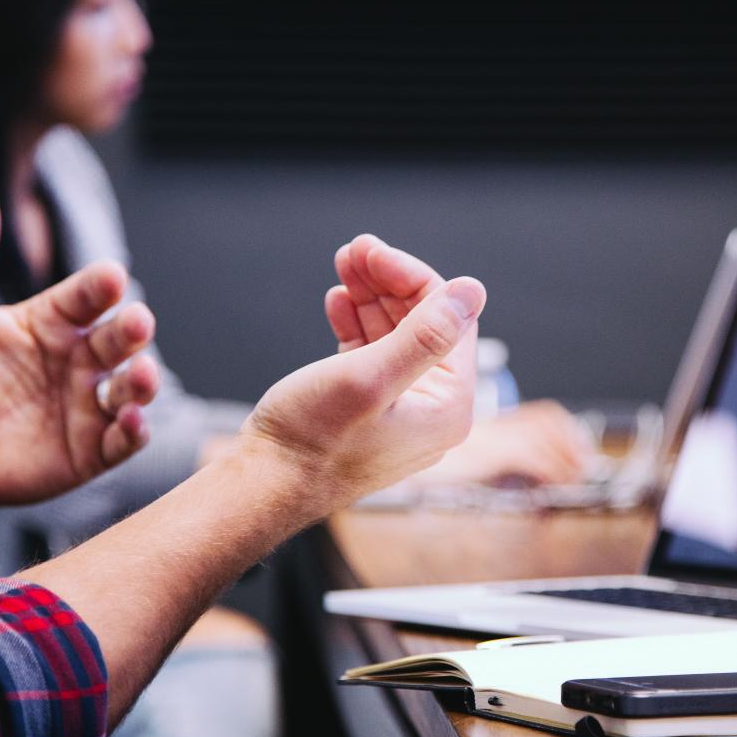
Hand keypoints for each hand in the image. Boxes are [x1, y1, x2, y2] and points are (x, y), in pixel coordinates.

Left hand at [0, 177, 159, 541]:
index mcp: (55, 323)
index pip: (88, 297)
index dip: (101, 287)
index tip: (110, 276)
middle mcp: (80, 360)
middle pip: (119, 340)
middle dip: (133, 330)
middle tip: (137, 322)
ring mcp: (90, 405)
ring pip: (132, 388)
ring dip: (143, 381)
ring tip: (141, 375)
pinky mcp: (93, 450)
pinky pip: (124, 440)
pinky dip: (134, 431)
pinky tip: (130, 420)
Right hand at [324, 235, 592, 486]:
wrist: (264, 486)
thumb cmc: (312, 441)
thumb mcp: (369, 379)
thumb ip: (424, 335)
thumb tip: (472, 291)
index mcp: (447, 406)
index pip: (449, 320)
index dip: (412, 278)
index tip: (373, 251)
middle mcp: (431, 410)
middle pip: (422, 324)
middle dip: (388, 283)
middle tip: (354, 250)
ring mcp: (400, 410)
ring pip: (394, 336)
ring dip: (370, 298)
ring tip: (343, 267)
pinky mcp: (368, 410)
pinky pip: (372, 356)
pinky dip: (356, 325)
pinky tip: (338, 302)